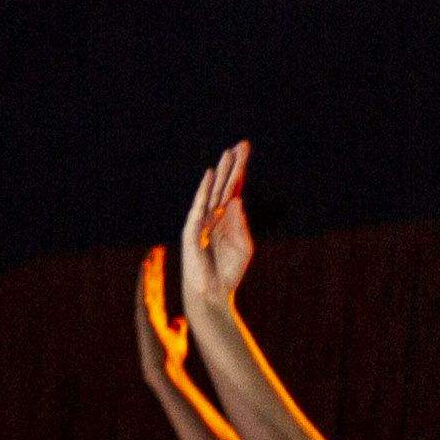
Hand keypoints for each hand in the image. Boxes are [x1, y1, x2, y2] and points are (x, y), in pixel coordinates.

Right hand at [135, 245, 188, 385]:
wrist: (164, 369)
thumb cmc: (171, 355)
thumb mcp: (178, 337)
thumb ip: (178, 326)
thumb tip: (180, 320)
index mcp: (156, 314)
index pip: (157, 289)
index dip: (158, 274)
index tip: (160, 259)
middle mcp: (149, 311)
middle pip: (150, 283)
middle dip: (153, 266)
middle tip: (156, 249)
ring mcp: (145, 313)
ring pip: (146, 286)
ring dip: (148, 270)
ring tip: (151, 254)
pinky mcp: (145, 316)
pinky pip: (144, 294)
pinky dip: (144, 281)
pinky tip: (146, 269)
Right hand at [178, 144, 260, 317]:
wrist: (212, 294)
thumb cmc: (227, 272)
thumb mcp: (243, 246)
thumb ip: (240, 224)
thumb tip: (237, 199)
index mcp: (228, 219)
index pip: (235, 189)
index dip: (240, 171)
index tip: (246, 151)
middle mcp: (215, 216)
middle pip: (226, 185)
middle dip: (233, 165)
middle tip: (242, 144)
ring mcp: (203, 222)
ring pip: (213, 192)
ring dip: (221, 173)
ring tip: (227, 154)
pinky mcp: (193, 231)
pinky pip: (200, 206)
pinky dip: (204, 191)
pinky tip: (210, 176)